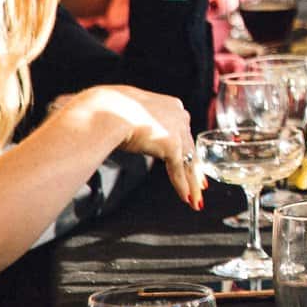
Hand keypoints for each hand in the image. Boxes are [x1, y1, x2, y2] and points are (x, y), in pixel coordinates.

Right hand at [55, 85, 201, 209]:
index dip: (186, 149)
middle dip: (195, 169)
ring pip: (189, 162)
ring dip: (193, 184)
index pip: (182, 132)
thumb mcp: (129, 110)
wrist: (106, 110)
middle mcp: (179, 116)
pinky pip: (178, 170)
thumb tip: (126, 127)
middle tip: (201, 184)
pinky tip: (187, 198)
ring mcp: (177, 130)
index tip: (189, 160)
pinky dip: (182, 185)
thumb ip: (137, 119)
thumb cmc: (108, 107)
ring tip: (196, 200)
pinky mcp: (171, 145)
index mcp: (171, 106)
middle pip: (190, 148)